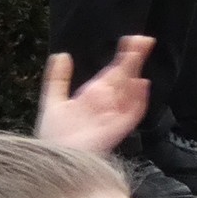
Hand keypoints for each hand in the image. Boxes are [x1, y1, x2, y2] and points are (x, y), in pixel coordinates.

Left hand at [36, 35, 152, 152]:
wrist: (56, 158)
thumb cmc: (54, 136)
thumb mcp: (53, 101)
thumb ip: (58, 78)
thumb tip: (61, 54)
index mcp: (94, 95)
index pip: (112, 72)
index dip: (122, 56)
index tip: (129, 40)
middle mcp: (107, 103)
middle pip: (124, 77)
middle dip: (134, 59)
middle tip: (143, 40)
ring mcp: (114, 115)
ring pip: (130, 91)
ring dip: (136, 73)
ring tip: (142, 53)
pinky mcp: (118, 129)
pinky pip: (133, 113)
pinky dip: (139, 100)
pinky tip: (141, 84)